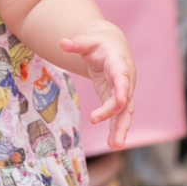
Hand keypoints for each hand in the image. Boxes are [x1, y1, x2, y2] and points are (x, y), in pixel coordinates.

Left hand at [60, 26, 135, 149]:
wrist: (112, 47)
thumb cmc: (98, 44)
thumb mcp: (87, 40)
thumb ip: (76, 43)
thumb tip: (61, 42)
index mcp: (119, 64)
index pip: (122, 78)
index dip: (121, 89)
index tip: (120, 101)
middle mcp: (125, 81)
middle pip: (124, 101)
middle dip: (118, 117)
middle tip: (113, 135)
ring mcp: (122, 92)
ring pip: (124, 112)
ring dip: (121, 129)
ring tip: (115, 145)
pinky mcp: (116, 100)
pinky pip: (117, 116)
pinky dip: (115, 128)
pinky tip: (112, 143)